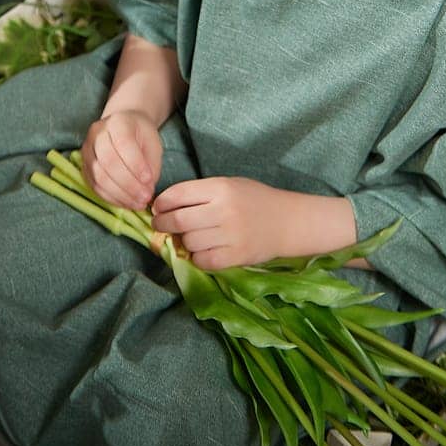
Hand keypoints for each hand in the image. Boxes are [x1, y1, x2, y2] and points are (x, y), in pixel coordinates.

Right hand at [81, 110, 163, 208]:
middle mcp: (97, 133)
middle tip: (145, 197)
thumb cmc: (140, 136)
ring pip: (99, 176)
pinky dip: (112, 198)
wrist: (123, 129)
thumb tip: (147, 188)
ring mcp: (87, 150)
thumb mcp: (153, 143)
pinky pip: (94, 186)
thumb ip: (151, 164)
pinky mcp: (84, 167)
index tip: (149, 180)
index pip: (123, 143)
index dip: (136, 164)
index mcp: (117, 121)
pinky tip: (126, 203)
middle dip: (129, 184)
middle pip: (108, 161)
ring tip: (138, 203)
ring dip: (120, 194)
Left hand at [151, 176, 288, 269]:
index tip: (157, 207)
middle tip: (159, 225)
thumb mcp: (229, 185)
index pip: (179, 194)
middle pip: (179, 220)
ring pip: (189, 242)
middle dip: (162, 223)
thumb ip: (201, 194)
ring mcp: (230, 235)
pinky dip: (197, 257)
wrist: (288, 221)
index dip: (162, 202)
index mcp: (221, 188)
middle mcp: (224, 211)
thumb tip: (166, 206)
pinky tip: (203, 250)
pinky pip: (203, 260)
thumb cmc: (255, 200)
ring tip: (189, 237)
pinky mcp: (235, 256)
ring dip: (183, 241)